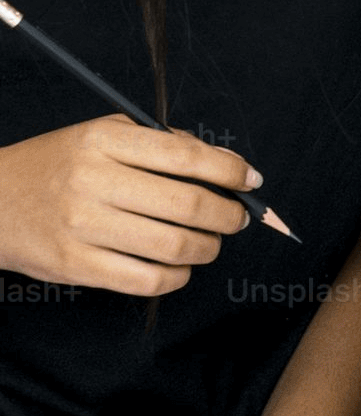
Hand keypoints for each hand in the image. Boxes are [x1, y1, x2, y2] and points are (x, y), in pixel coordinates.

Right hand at [0, 116, 253, 295]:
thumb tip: (225, 164)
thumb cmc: (56, 167)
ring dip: (208, 248)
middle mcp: (92, 180)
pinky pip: (149, 280)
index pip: (185, 155)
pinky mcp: (76, 265)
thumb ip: (159, 143)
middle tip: (236, 218)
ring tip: (209, 243)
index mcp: (102, 140)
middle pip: (188, 204)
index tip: (250, 180)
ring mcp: (82, 226)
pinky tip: (178, 266)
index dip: (229, 171)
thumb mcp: (98, 135)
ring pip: (175, 245)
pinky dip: (177, 276)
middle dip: (228, 215)